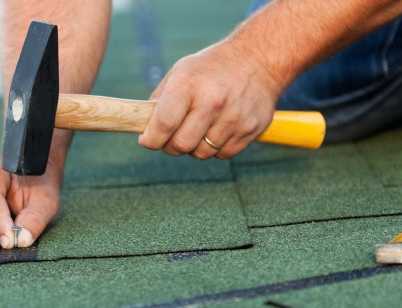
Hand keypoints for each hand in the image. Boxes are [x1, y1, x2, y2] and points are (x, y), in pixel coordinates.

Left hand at [138, 39, 283, 158]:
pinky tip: (219, 127)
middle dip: (171, 146)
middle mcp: (212, 101)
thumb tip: (143, 129)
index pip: (163, 125)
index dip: (150, 140)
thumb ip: (159, 101)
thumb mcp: (180, 72)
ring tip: (199, 127)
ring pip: (201, 153)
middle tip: (172, 136)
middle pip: (180, 145)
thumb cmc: (211, 68)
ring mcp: (234, 116)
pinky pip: (223, 154)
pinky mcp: (250, 128)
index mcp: (188, 84)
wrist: (259, 58)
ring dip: (195, 146)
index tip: (148, 140)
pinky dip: (216, 147)